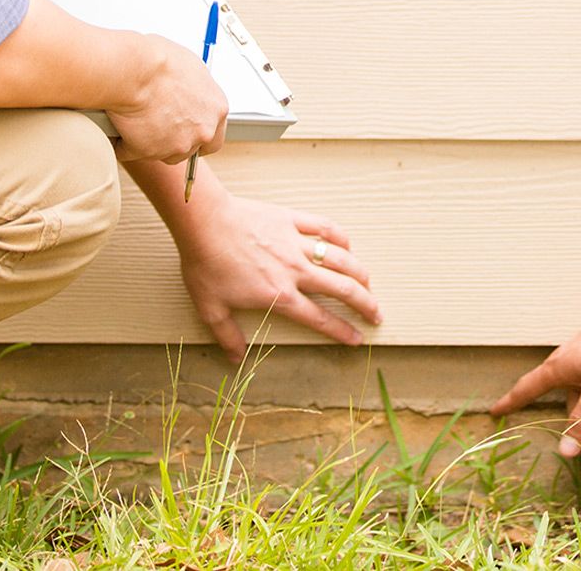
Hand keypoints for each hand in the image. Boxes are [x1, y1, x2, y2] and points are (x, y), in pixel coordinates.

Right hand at [104, 34, 227, 163]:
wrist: (134, 69)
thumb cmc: (159, 60)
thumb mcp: (189, 67)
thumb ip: (194, 89)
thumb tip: (185, 89)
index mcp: (216, 108)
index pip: (215, 134)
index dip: (197, 132)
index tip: (186, 128)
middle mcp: (202, 131)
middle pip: (191, 148)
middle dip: (175, 142)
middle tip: (157, 128)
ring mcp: (178, 145)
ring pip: (163, 153)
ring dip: (150, 143)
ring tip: (134, 121)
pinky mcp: (150, 152)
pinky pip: (132, 151)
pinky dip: (123, 143)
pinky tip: (117, 129)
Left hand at [176, 195, 381, 362]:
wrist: (204, 222)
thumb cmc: (206, 264)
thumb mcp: (211, 308)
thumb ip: (227, 336)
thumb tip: (237, 359)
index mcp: (280, 296)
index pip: (320, 319)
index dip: (342, 331)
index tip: (357, 339)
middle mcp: (296, 271)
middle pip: (343, 289)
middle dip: (365, 304)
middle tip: (376, 313)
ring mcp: (296, 244)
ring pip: (340, 259)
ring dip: (360, 273)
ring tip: (369, 283)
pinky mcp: (291, 221)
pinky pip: (325, 227)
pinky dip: (340, 237)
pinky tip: (347, 245)